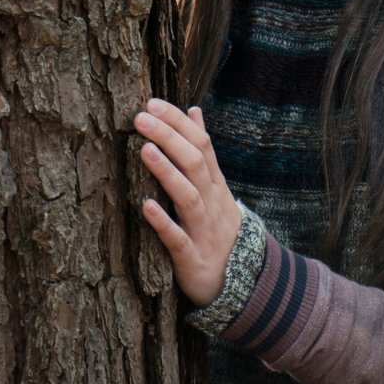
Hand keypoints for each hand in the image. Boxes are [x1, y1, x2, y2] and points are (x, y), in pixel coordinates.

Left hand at [133, 98, 241, 306]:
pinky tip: (146, 206)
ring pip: (188, 196)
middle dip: (169, 138)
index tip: (152, 103)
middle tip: (141, 117)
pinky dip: (163, 222)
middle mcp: (212, 202)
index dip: (178, 123)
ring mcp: (203, 229)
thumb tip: (193, 110)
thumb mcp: (215, 185)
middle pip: (195, 163)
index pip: (201, 144)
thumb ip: (203, 149)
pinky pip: (178, 239)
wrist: (243, 280)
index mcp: (215, 183)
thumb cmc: (217, 225)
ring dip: (167, 172)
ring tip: (145, 149)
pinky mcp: (191, 258)